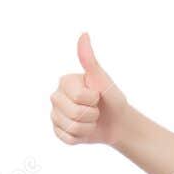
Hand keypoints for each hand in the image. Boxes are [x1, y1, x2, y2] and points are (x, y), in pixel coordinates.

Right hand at [50, 32, 129, 146]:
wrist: (117, 122)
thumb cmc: (111, 98)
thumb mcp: (103, 79)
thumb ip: (90, 60)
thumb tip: (84, 34)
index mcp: (64, 82)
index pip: (78, 97)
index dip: (92, 100)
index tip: (96, 95)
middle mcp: (56, 97)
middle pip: (73, 113)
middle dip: (91, 114)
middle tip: (95, 109)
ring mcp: (55, 115)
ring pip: (71, 127)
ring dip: (88, 127)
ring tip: (91, 120)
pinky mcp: (59, 132)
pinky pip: (68, 139)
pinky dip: (81, 138)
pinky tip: (85, 130)